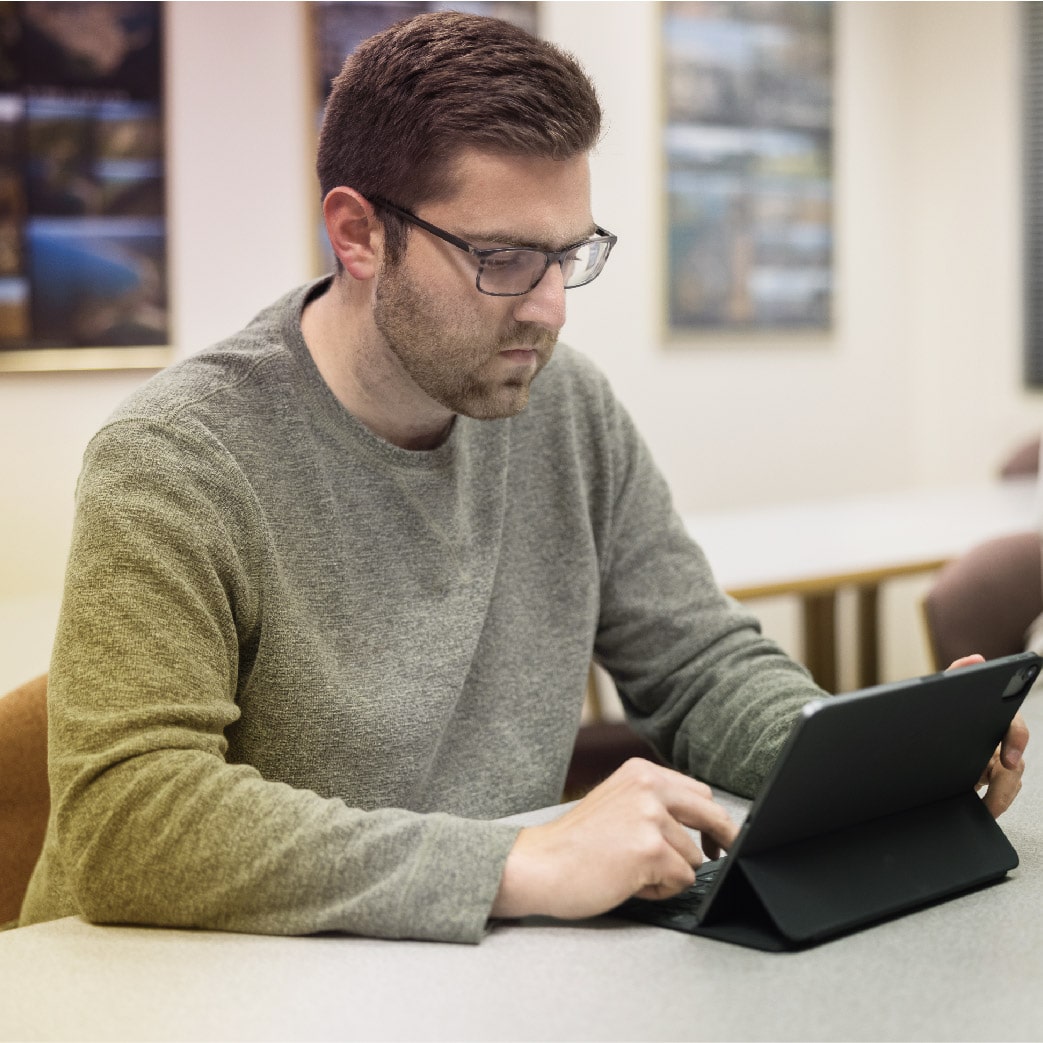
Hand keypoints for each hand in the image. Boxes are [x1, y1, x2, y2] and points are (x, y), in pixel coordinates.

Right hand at [491, 758, 737, 920]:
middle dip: (721, 840)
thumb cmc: (575, 843)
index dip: (711, 819)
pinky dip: (661, 890)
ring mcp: (651, 817)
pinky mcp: (651, 850)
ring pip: (694, 857)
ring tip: (632, 871)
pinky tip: (630, 883)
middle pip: (712, 815)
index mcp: (642, 771)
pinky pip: (681, 880)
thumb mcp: (618, 803)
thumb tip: (704, 825)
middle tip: (720, 857)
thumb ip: (655, 803)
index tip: (716, 839)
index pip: (699, 792)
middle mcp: (649, 786)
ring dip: (670, 872)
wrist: (539, 864)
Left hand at [948, 654, 1028, 816]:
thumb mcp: (943, 692)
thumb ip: (958, 675)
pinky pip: (1000, 795)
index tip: (1008, 759)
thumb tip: (975, 658)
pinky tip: (981, 809)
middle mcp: (998, 740)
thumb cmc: (937, 711)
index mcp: (994, 717)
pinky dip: (993, 803)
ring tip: (986, 808)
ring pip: (1010, 782)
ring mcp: (995, 761)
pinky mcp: (987, 780)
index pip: (1014, 727)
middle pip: (1016, 762)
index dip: (1016, 742)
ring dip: (1000, 797)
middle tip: (993, 798)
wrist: (916, 735)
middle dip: (1007, 781)